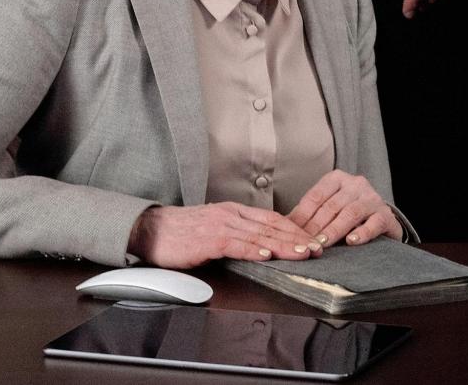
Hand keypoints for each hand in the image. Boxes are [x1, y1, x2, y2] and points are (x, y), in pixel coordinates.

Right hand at [129, 203, 323, 269]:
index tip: (311, 239)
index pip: (271, 219)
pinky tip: (268, 255)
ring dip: (283, 245)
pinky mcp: (208, 240)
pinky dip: (255, 250)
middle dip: (296, 237)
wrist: (150, 230)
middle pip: (271, 225)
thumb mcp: (212, 227)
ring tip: (302, 253)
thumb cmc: (180, 233)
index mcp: (233, 211)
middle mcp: (230, 215)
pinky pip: (237, 245)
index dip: (293, 229)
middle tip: (317, 247)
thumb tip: (259, 245)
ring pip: (259, 235)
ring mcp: (220, 226)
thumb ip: (236, 234)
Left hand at [285, 171, 401, 247]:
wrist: (382, 220)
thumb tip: (283, 225)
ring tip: (321, 243)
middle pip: (331, 206)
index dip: (302, 215)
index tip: (290, 231)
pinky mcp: (386, 215)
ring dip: (334, 230)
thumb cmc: (348, 214)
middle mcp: (355, 184)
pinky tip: (351, 241)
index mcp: (337, 179)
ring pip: (350, 213)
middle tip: (304, 242)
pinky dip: (362, 233)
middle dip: (315, 226)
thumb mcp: (328, 208)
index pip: (315, 196)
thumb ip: (309, 214)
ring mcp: (372, 199)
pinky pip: (374, 223)